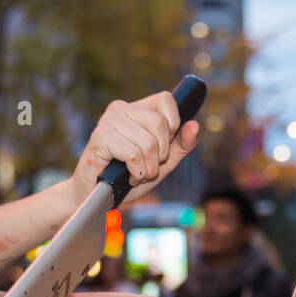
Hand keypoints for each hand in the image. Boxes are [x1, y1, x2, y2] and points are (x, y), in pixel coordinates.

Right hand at [67, 93, 200, 208]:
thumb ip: (181, 144)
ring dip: (148, 168)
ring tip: (135, 173)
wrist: (100, 197)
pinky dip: (136, 172)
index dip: (173, 126)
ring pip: (149, 143)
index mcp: (137, 108)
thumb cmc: (129, 176)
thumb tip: (195, 124)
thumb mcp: (164, 162)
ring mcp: (108, 121)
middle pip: (161, 124)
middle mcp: (121, 108)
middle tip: (147, 166)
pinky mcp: (100, 137)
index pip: (166, 99)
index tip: (163, 146)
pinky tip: (127, 175)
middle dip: (161, 155)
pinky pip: (134, 155)